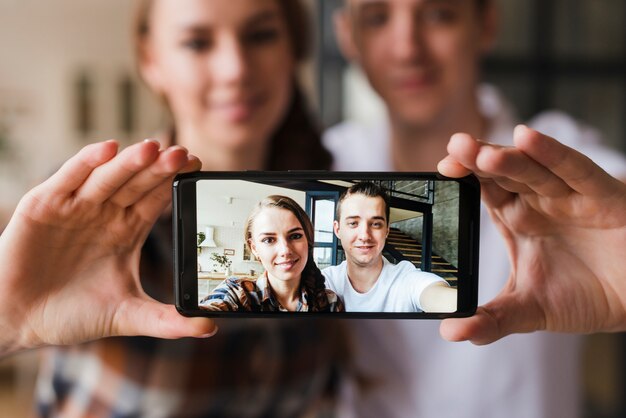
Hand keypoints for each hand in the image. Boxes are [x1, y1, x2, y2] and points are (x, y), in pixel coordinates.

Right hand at [0, 140, 215, 355]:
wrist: (17, 321)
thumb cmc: (71, 313)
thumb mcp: (126, 315)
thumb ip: (166, 320)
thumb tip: (208, 329)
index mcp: (127, 230)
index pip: (157, 199)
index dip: (175, 182)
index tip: (199, 168)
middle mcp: (105, 212)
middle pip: (137, 183)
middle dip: (159, 168)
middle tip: (182, 154)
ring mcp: (76, 206)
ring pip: (108, 176)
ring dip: (129, 162)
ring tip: (152, 149)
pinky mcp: (44, 205)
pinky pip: (68, 178)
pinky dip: (85, 163)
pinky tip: (107, 150)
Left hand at [437, 125, 625, 344]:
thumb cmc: (584, 296)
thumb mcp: (531, 310)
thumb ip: (492, 320)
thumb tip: (451, 332)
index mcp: (516, 218)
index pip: (482, 190)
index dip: (462, 179)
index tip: (439, 173)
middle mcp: (538, 200)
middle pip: (502, 172)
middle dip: (476, 159)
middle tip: (452, 151)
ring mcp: (568, 195)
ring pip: (532, 169)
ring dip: (507, 158)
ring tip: (480, 153)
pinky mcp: (602, 195)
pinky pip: (575, 170)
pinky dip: (552, 154)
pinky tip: (527, 137)